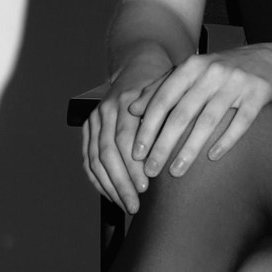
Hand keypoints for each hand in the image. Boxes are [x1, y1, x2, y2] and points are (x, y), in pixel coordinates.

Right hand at [82, 50, 172, 214]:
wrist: (140, 66)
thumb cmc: (164, 86)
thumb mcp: (172, 95)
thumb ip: (173, 115)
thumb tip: (183, 146)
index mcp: (126, 101)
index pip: (125, 139)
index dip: (133, 166)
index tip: (146, 187)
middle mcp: (106, 109)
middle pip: (108, 152)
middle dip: (121, 182)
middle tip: (135, 205)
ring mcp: (94, 119)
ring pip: (95, 159)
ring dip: (110, 186)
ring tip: (126, 205)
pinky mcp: (88, 129)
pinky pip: (88, 159)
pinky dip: (98, 181)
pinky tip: (111, 196)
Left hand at [129, 46, 271, 182]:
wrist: (271, 60)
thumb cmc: (223, 71)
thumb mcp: (191, 73)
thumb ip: (161, 88)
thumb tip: (131, 109)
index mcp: (192, 66)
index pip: (163, 99)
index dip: (148, 127)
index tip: (135, 153)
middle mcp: (212, 71)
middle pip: (182, 114)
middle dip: (163, 144)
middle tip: (150, 170)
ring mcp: (237, 82)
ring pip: (209, 121)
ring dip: (190, 149)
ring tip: (176, 171)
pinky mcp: (258, 94)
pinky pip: (241, 122)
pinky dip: (226, 141)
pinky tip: (213, 158)